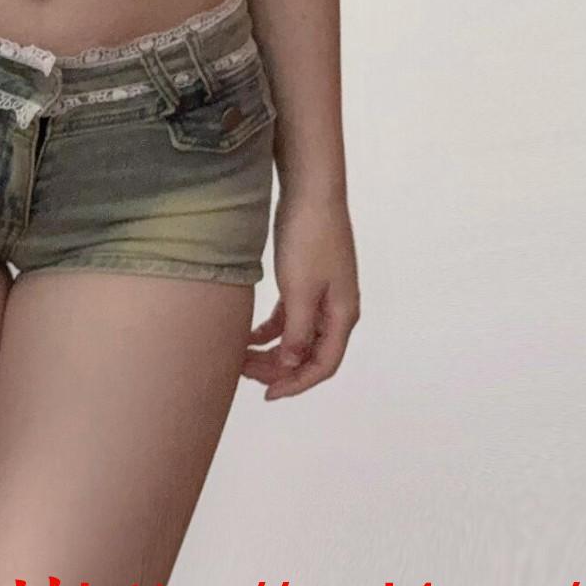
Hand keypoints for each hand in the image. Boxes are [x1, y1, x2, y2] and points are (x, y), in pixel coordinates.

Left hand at [242, 193, 359, 399]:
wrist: (311, 191)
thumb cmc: (308, 238)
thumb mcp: (300, 288)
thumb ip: (297, 331)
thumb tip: (291, 365)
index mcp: (342, 315)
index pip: (323, 365)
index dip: (296, 384)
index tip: (267, 394)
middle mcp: (337, 308)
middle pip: (310, 353)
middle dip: (279, 369)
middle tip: (245, 373)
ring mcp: (324, 293)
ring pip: (298, 335)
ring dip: (273, 350)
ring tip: (242, 357)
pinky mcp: (308, 278)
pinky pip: (291, 315)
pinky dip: (272, 328)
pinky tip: (250, 334)